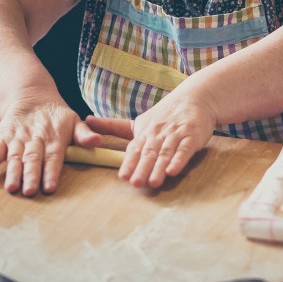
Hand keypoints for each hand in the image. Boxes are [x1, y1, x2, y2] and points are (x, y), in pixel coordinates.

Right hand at [0, 96, 100, 195]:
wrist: (31, 96)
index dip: (51, 172)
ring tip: (11, 188)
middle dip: (31, 175)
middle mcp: (36, 139)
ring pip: (15, 156)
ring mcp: (18, 138)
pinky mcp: (4, 137)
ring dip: (12, 172)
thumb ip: (84, 134)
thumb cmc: (57, 116)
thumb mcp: (74, 121)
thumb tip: (97, 142)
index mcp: (55, 137)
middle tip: (30, 191)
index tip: (50, 187)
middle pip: (33, 159)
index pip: (54, 157)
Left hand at [85, 89, 216, 188]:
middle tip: (135, 183)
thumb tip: (86, 120)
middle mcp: (158, 133)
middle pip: (150, 152)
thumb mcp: (138, 121)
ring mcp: (176, 134)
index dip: (129, 162)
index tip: (122, 176)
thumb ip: (113, 126)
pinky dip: (179, 160)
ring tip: (154, 182)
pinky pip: (185, 149)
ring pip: (166, 152)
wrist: (195, 98)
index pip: (135, 149)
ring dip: (160, 167)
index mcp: (144, 132)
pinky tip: (173, 170)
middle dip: (143, 168)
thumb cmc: (165, 114)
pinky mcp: (192, 136)